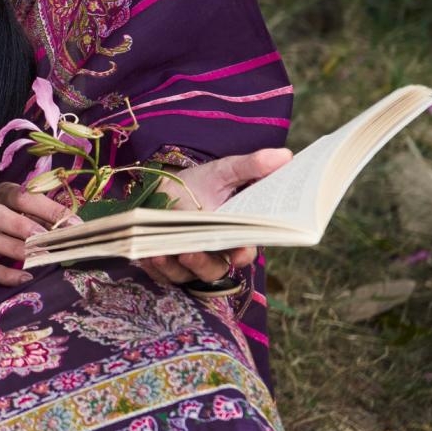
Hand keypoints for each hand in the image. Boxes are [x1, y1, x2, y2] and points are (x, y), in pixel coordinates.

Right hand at [0, 181, 77, 285]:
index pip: (23, 196)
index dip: (48, 210)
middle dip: (20, 227)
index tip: (74, 225)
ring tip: (37, 258)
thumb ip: (50, 217)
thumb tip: (76, 229)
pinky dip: (2, 274)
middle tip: (45, 239)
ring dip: (13, 249)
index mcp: (3, 193)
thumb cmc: (18, 215)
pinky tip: (25, 278)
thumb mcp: (32, 210)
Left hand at [137, 147, 291, 285]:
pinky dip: (154, 267)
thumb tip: (285, 155)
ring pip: (186, 275)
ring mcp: (189, 261)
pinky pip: (160, 274)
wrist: (166, 186)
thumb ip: (250, 167)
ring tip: (162, 253)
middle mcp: (214, 253)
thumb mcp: (224, 171)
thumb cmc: (201, 183)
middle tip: (190, 253)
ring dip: (174, 267)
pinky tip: (147, 255)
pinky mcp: (165, 264)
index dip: (242, 253)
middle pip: (215, 269)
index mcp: (234, 235)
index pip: (244, 252)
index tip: (238, 251)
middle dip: (203, 264)